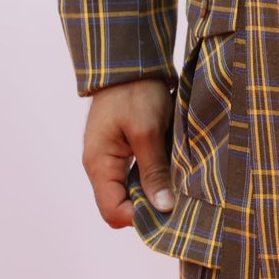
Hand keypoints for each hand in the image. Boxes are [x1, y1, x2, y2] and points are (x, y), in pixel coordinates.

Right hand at [81, 77, 173, 228]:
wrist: (130, 59)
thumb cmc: (135, 92)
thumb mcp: (147, 132)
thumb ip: (153, 171)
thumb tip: (162, 207)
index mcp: (99, 165)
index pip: (113, 213)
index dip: (140, 218)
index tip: (169, 211)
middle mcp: (100, 166)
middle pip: (121, 205)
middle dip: (149, 206)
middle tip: (178, 200)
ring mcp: (110, 157)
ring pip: (129, 190)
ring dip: (152, 191)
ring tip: (177, 186)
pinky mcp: (121, 148)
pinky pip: (134, 174)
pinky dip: (152, 176)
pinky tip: (171, 170)